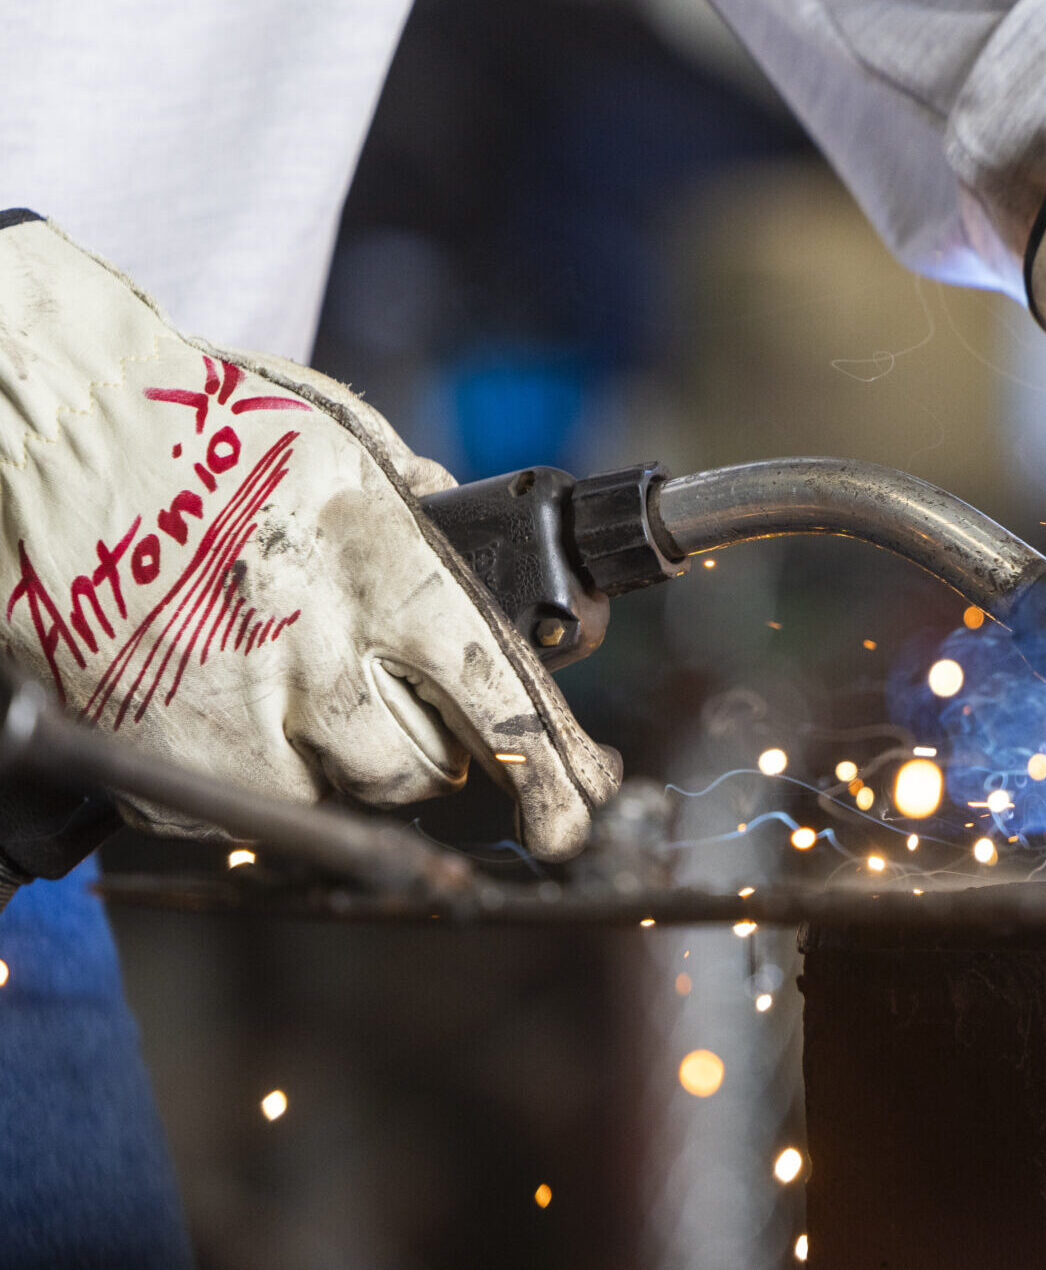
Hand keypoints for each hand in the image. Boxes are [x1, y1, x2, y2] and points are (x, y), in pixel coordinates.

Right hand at [0, 213, 617, 858]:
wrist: (43, 429)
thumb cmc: (193, 421)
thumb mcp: (341, 442)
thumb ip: (418, 515)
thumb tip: (475, 561)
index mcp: (376, 567)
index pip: (495, 695)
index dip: (549, 766)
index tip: (575, 807)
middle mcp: (309, 648)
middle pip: (418, 766)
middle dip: (426, 747)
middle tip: (391, 698)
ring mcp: (225, 709)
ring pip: (332, 791)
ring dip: (337, 758)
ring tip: (292, 680)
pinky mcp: (153, 748)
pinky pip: (237, 801)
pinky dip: (250, 767)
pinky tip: (226, 694)